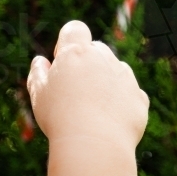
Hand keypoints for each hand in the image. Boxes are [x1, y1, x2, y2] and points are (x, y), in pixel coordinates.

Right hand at [27, 20, 148, 148]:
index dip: (68, 42)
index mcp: (77, 52)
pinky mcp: (139, 98)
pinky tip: (108, 121)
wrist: (94, 146)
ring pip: (116, 70)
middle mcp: (104, 58)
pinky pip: (130, 94)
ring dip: (106, 81)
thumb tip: (40, 62)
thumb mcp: (39, 95)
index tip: (62, 62)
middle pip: (97, 48)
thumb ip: (38, 74)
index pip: (74, 29)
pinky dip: (121, 102)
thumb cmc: (60, 118)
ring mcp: (125, 77)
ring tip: (92, 110)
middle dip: (88, 62)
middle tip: (75, 92)